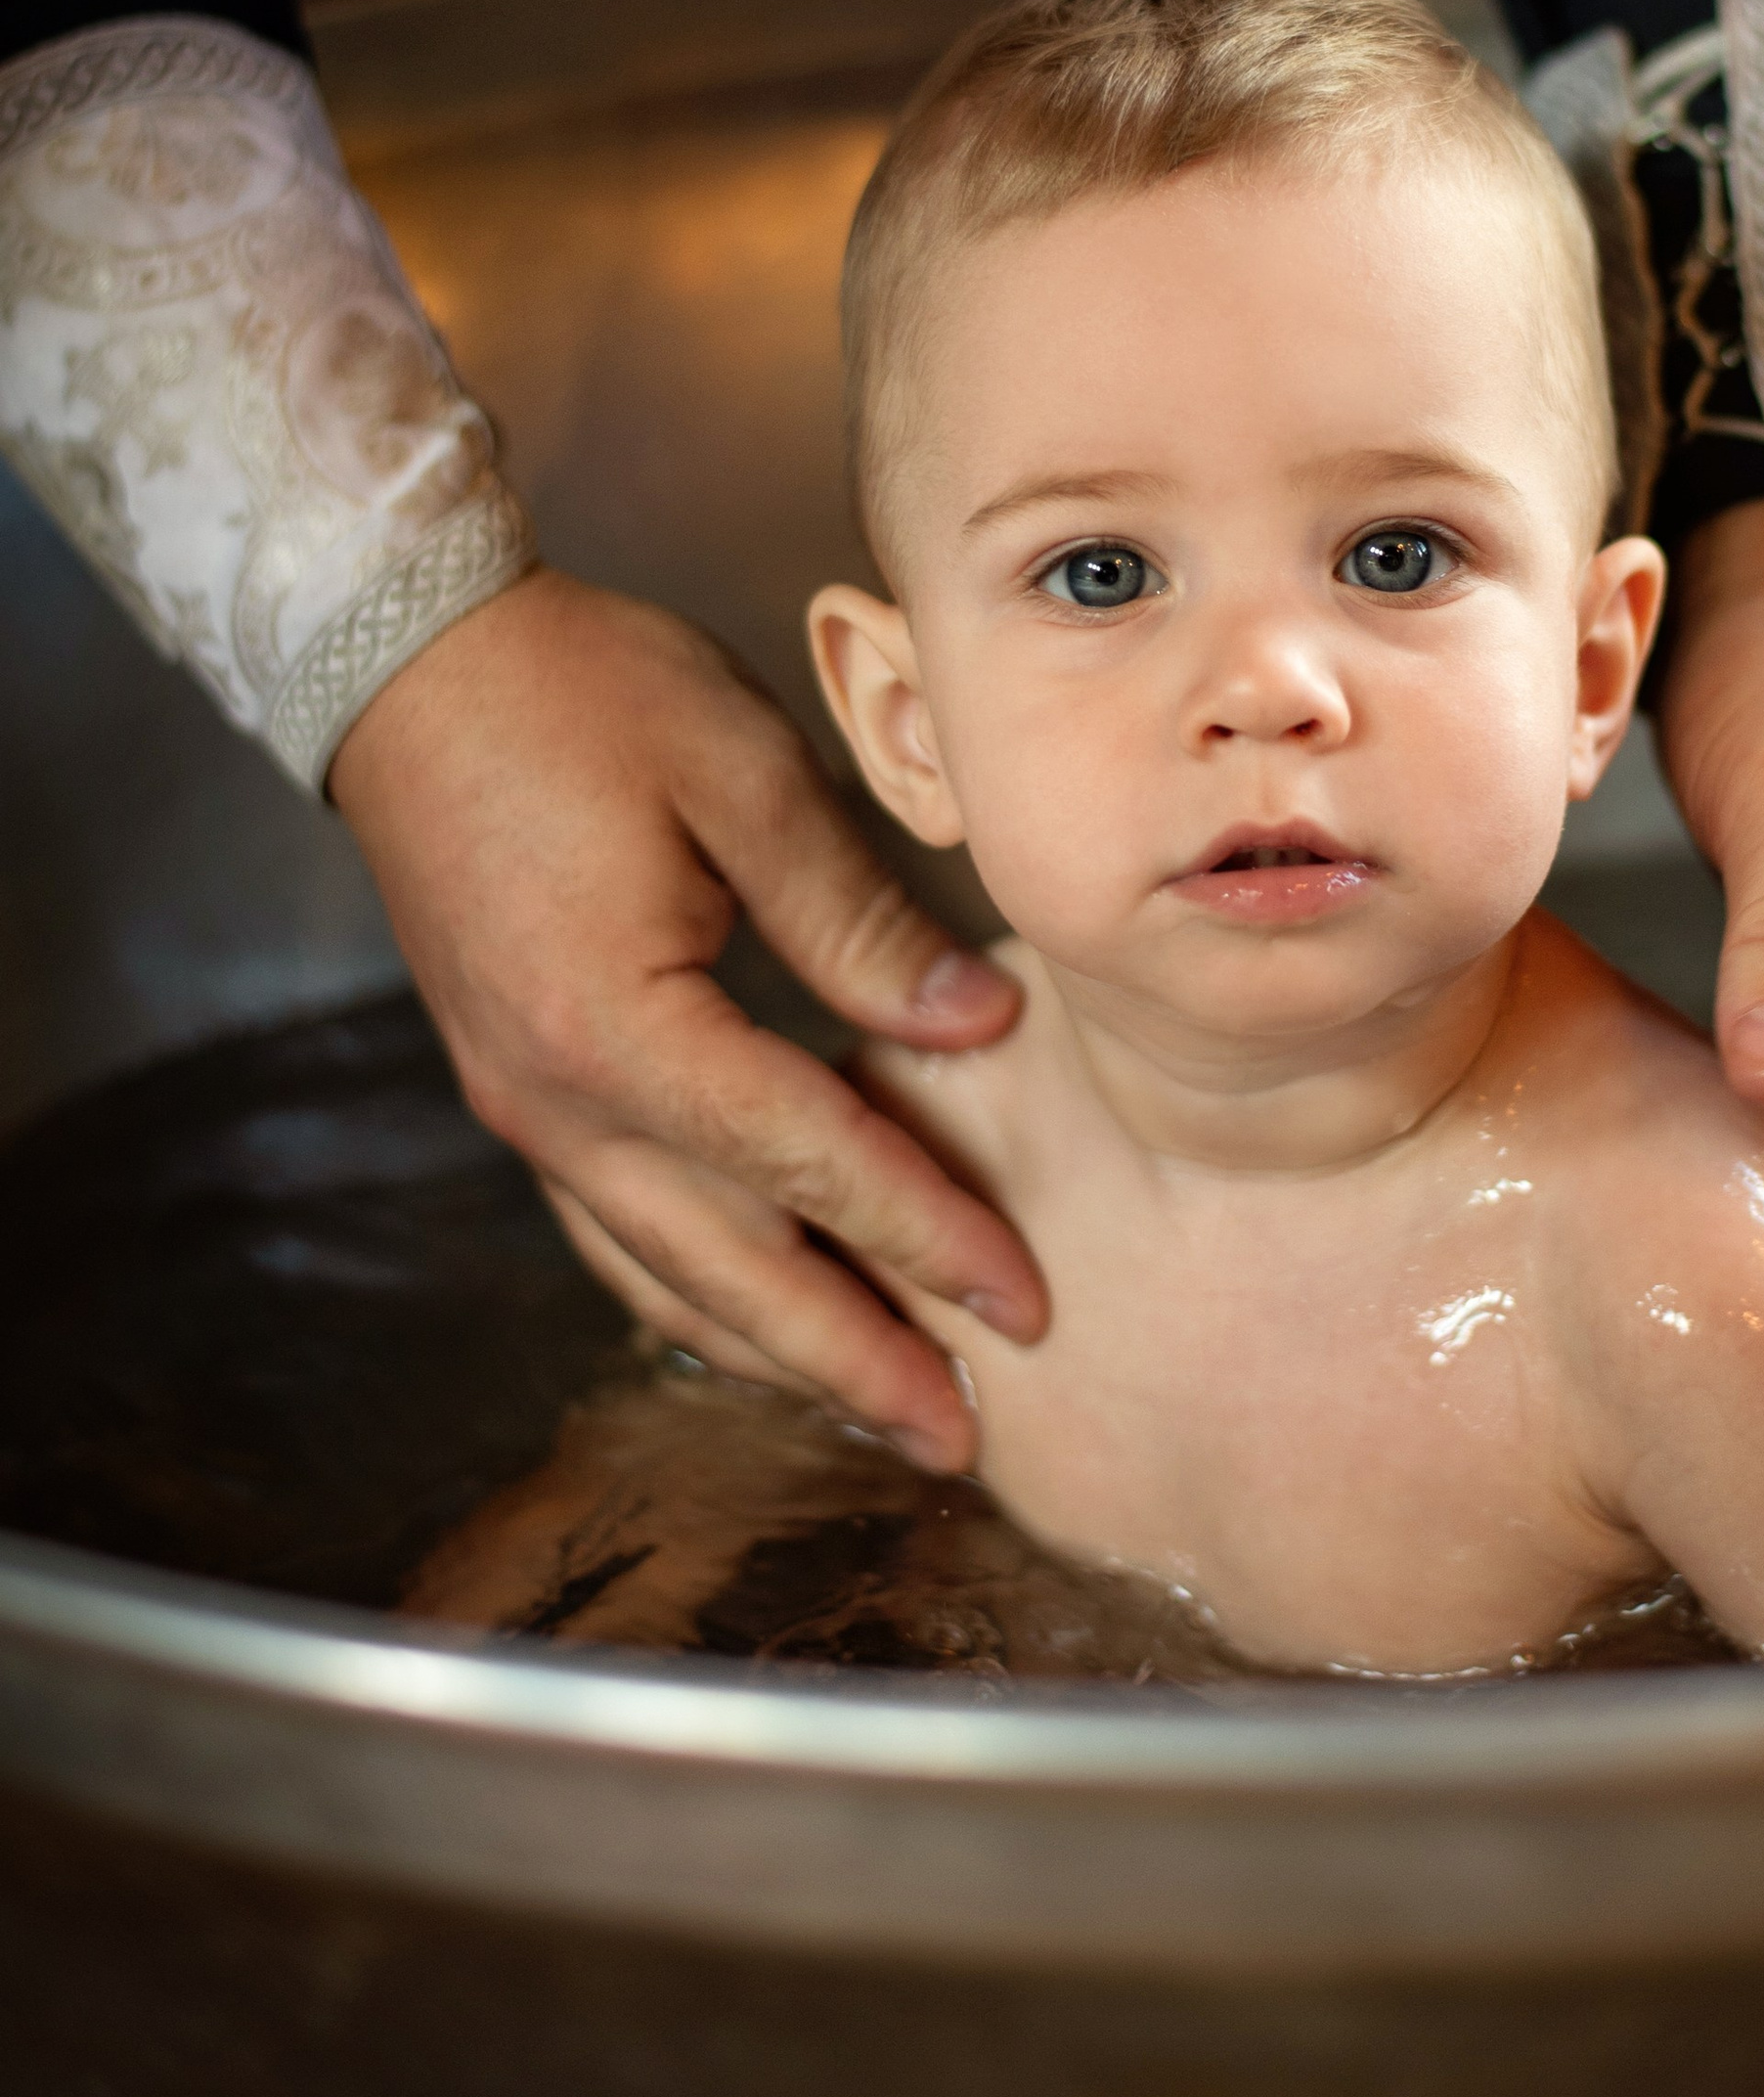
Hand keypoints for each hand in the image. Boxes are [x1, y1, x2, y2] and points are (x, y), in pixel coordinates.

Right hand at [330, 569, 1042, 1470]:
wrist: (408, 661)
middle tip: (961, 1434)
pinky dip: (694, 1295)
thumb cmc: (578, 691)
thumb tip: (973, 1030)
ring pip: (662, 1275)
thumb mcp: (742, 776)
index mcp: (621, 1025)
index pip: (808, 1161)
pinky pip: (614, 1231)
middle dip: (852, 1359)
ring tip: (878, 1406)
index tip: (1021, 1295)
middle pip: (728, 1270)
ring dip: (773, 1352)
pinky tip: (753, 1320)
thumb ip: (859, 921)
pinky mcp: (516, 1089)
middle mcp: (557, 1098)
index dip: (924, 1233)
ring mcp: (523, 1106)